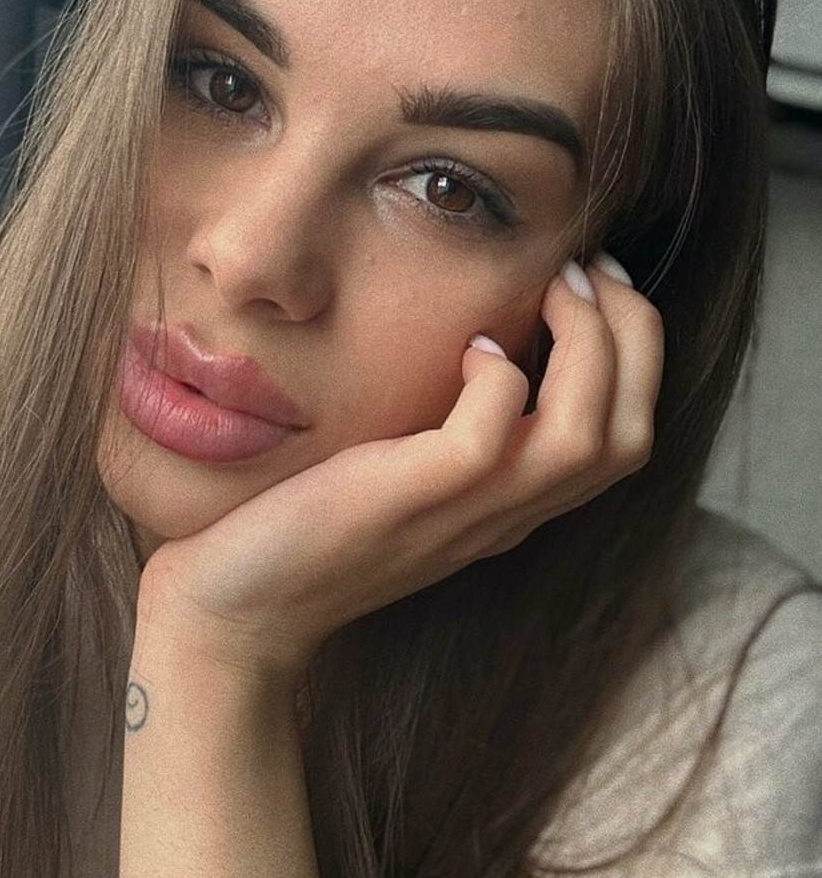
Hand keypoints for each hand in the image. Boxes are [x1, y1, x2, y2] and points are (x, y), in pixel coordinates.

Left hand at [136, 256, 663, 684]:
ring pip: (586, 437)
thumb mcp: (406, 474)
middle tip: (590, 266)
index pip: (627, 437)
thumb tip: (483, 339)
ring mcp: (466, 513)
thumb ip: (456, 427)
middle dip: (634, 334)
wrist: (242, 611)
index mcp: (515, 507)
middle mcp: (508, 516)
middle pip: (630, 434)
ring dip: (589, 346)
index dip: (635, 350)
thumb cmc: (312, 527)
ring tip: (555, 286)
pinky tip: (468, 345)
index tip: (597, 282)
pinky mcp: (411, 500)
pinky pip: (490, 437)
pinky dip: (498, 378)